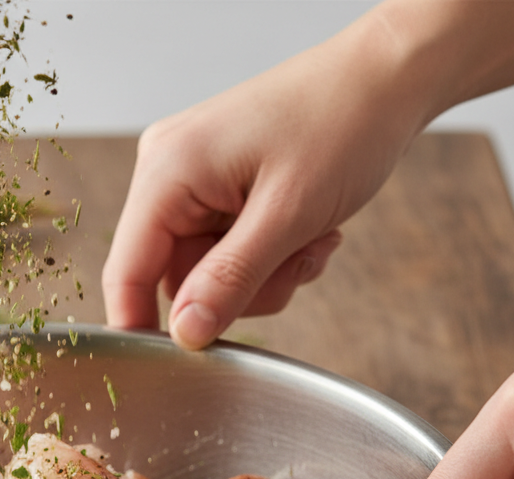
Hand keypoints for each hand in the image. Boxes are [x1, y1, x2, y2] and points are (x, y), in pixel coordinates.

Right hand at [102, 21, 426, 346]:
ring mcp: (192, 181)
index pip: (126, 271)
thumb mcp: (288, 215)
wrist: (386, 79)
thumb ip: (229, 280)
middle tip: (294, 265)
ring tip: (309, 240)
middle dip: (238, 291)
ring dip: (263, 276)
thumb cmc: (343, 122)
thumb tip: (185, 333)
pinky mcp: (216, 189)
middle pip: (176, 279)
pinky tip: (306, 230)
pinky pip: (227, 254)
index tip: (181, 364)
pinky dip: (269, 256)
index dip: (144, 326)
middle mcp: (168, 174)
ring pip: (208, 274)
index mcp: (167, 171)